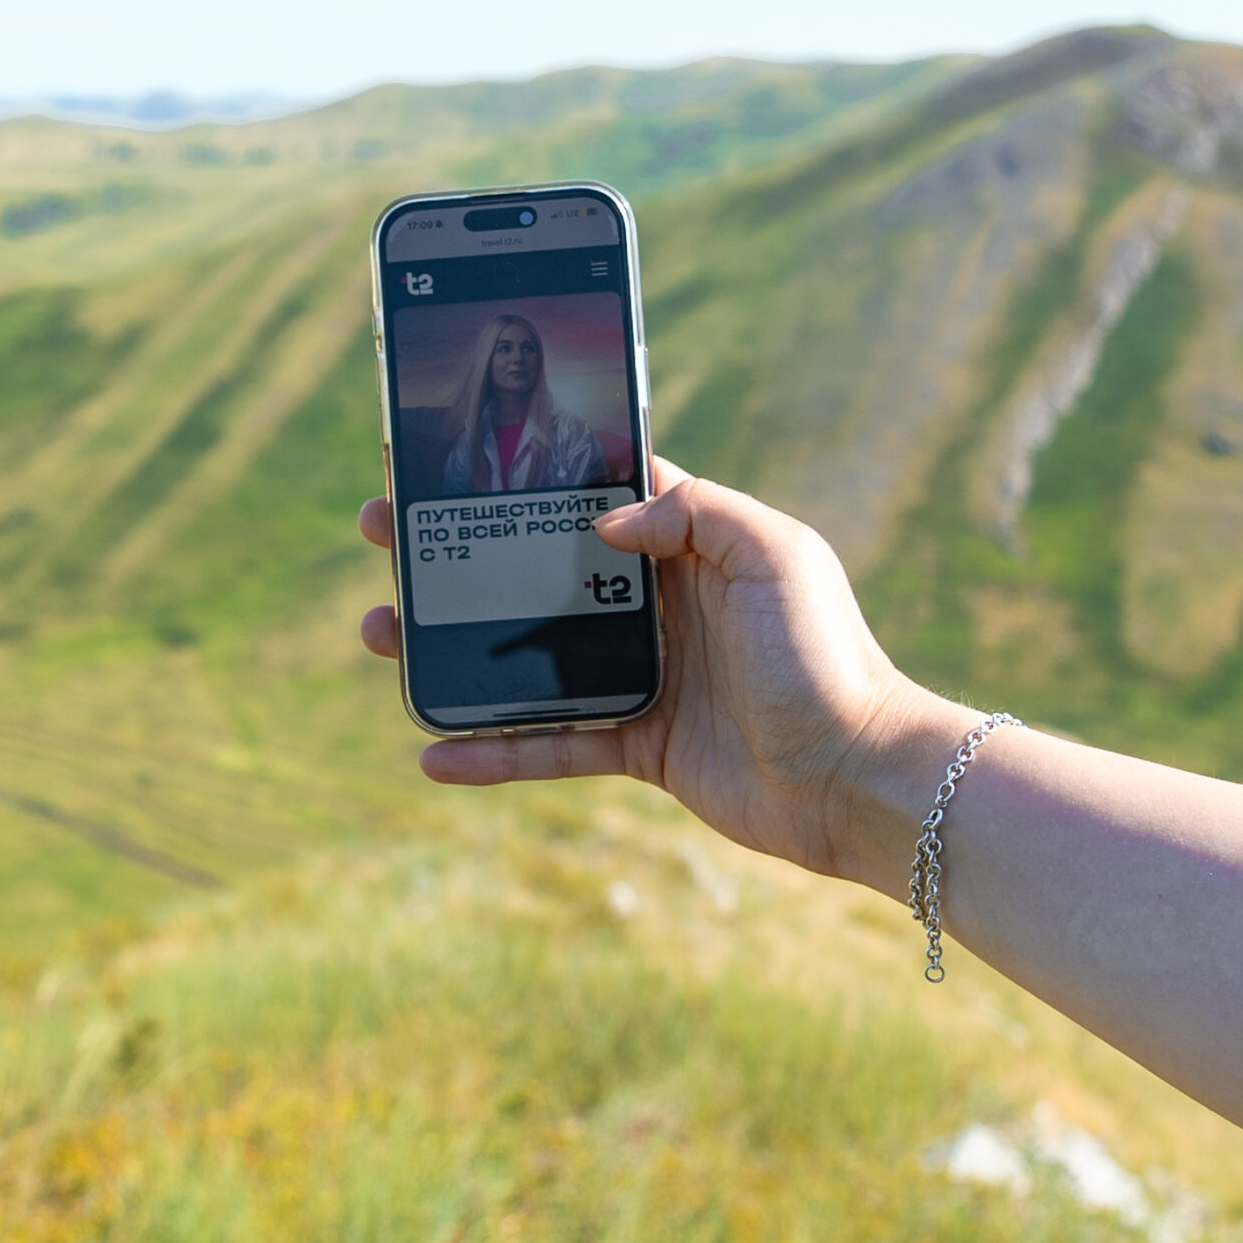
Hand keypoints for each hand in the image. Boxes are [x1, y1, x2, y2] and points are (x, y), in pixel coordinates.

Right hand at [358, 458, 967, 886]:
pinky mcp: (639, 746)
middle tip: (384, 535)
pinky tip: (431, 755)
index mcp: (687, 546)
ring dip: (452, 647)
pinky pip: (550, 744)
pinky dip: (492, 749)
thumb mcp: (775, 557)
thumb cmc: (829, 660)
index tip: (449, 461)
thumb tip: (603, 517)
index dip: (520, 476)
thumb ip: (695, 514)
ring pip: (525, 655)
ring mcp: (644, 676)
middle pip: (535, 570)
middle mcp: (656, 605)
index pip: (590, 493)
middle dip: (457, 553)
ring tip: (381, 634)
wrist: (861, 781)